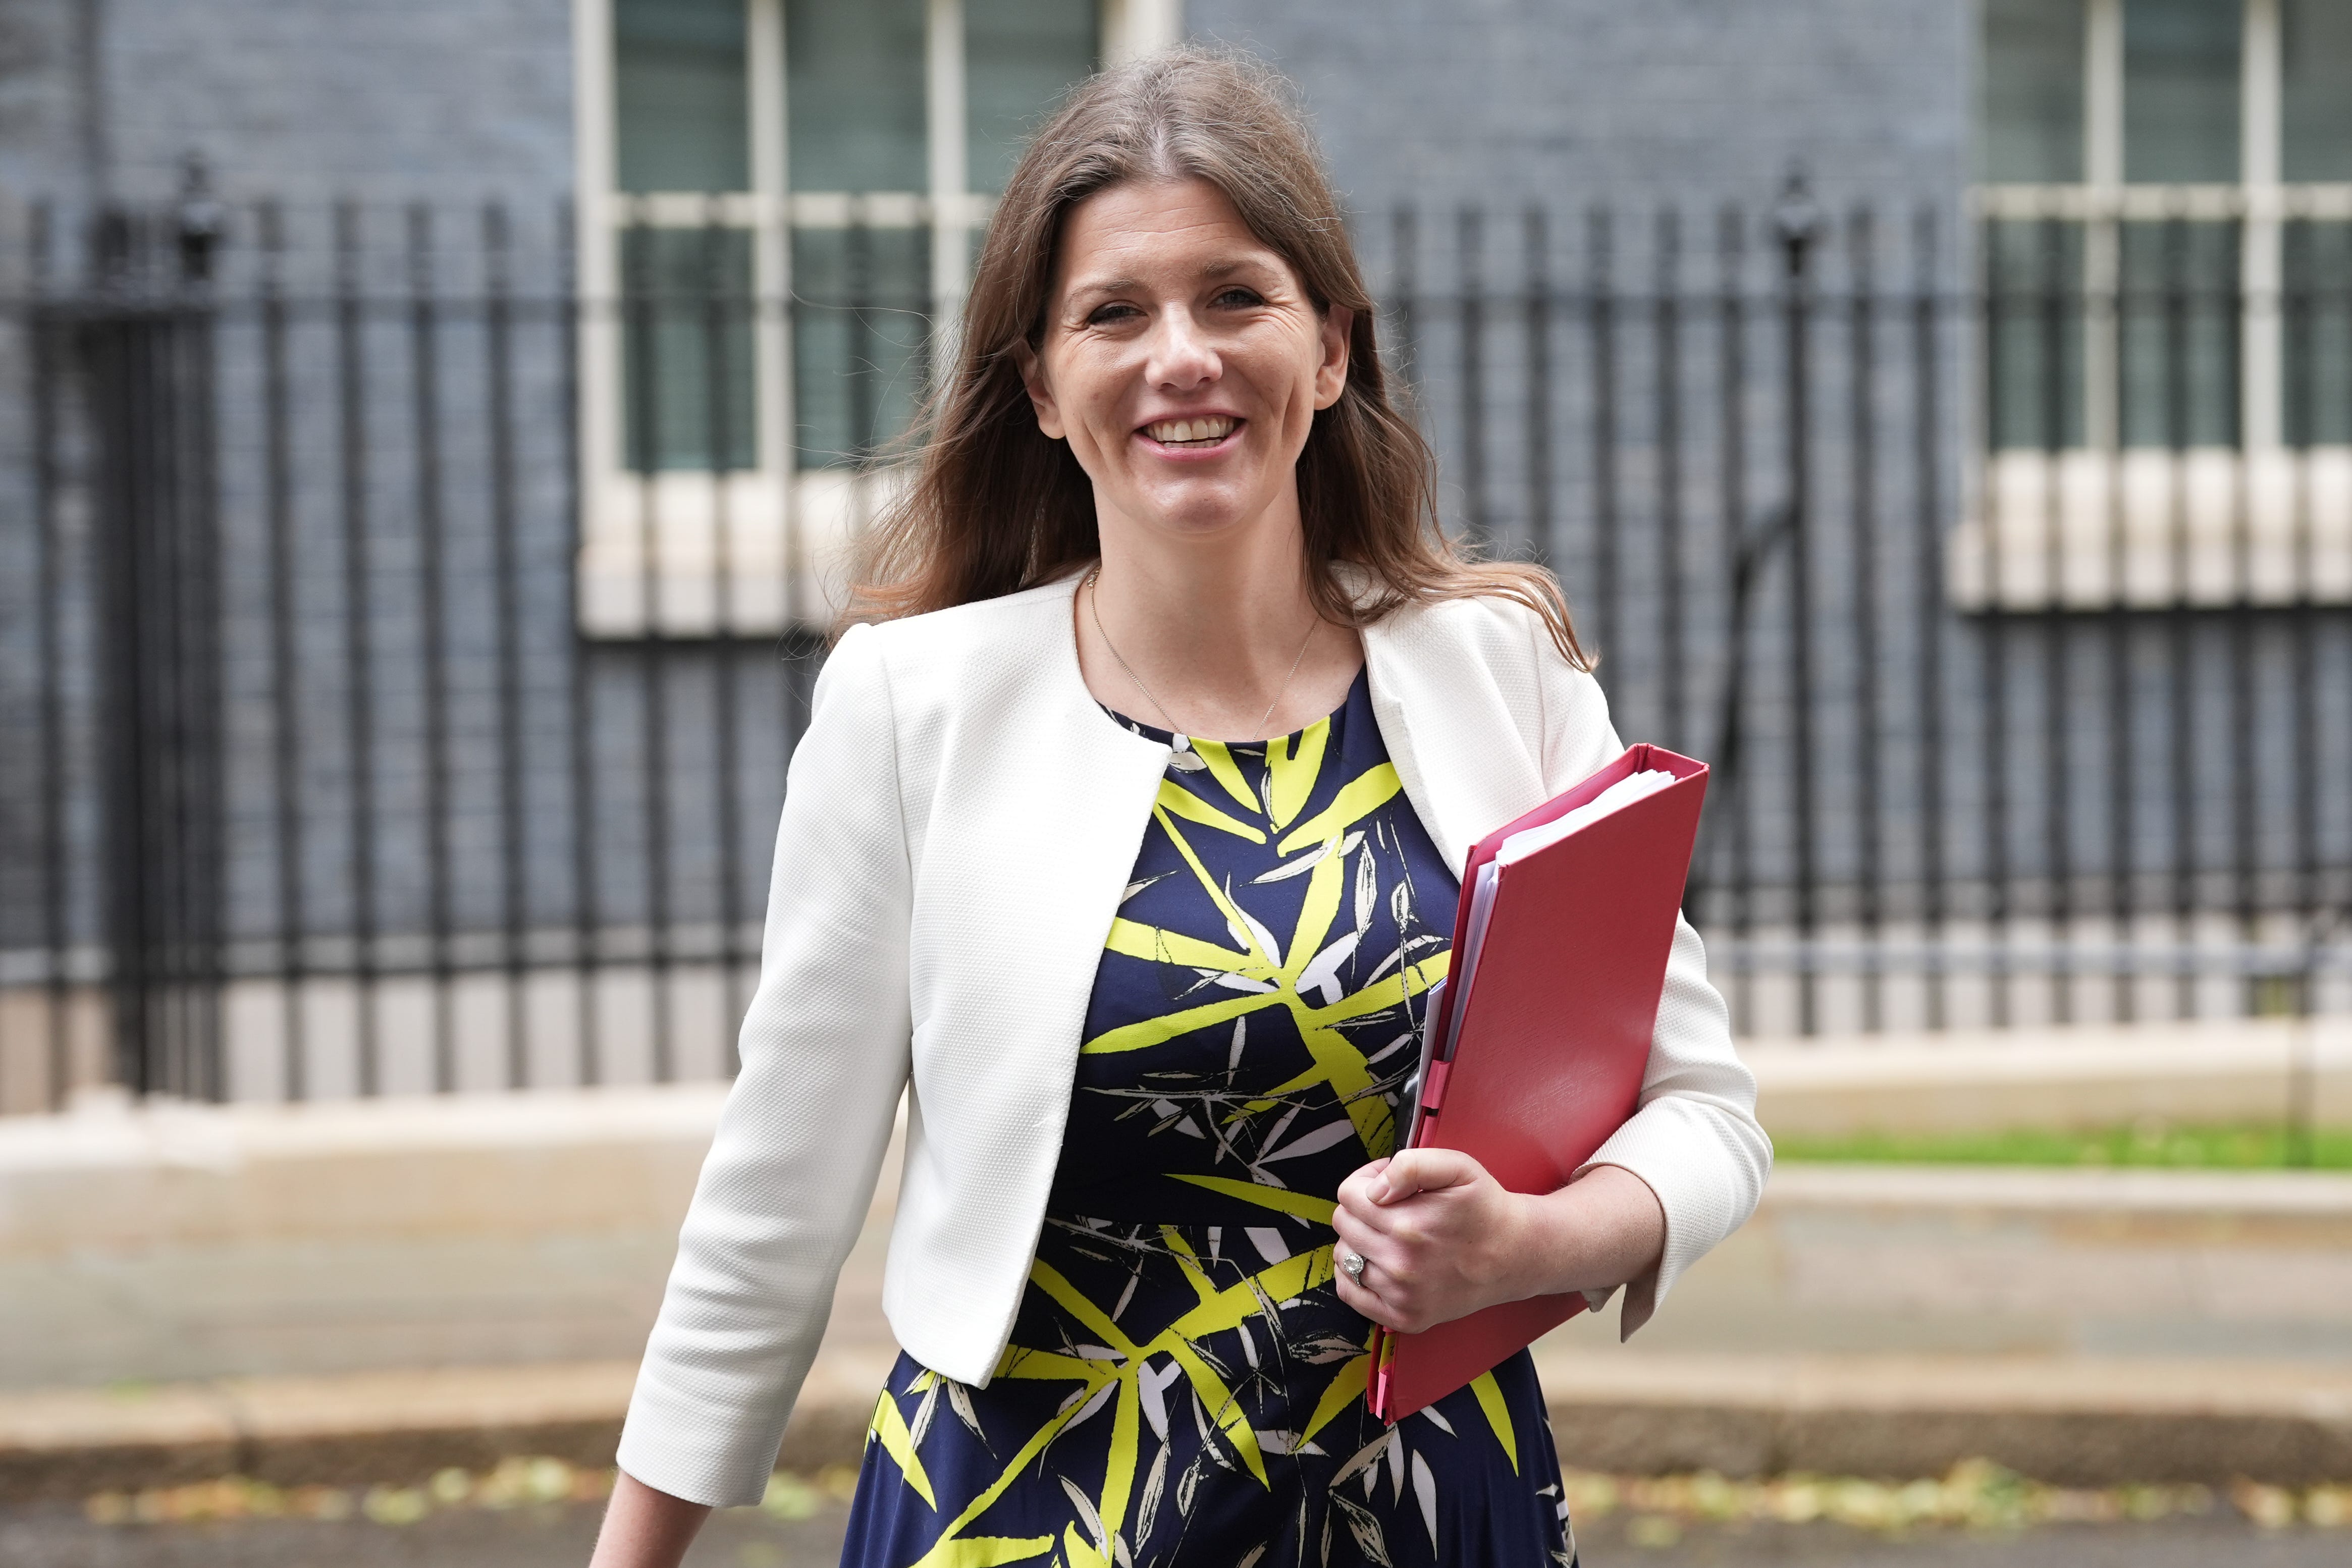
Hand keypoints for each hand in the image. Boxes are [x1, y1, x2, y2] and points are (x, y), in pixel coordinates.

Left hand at [1331, 1153, 1666, 1334]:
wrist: (1514, 1255)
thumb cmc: (1484, 1208)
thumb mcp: (1458, 1167)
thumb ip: (1411, 1165)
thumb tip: (1374, 1189)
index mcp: (1408, 1225)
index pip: (1348, 1194)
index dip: (1366, 1180)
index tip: (1388, 1184)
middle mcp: (1400, 1265)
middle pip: (1343, 1223)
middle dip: (1361, 1207)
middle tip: (1392, 1206)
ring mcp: (1401, 1296)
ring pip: (1344, 1255)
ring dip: (1359, 1239)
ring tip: (1390, 1234)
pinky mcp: (1403, 1317)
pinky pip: (1350, 1293)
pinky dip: (1354, 1274)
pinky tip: (1378, 1261)